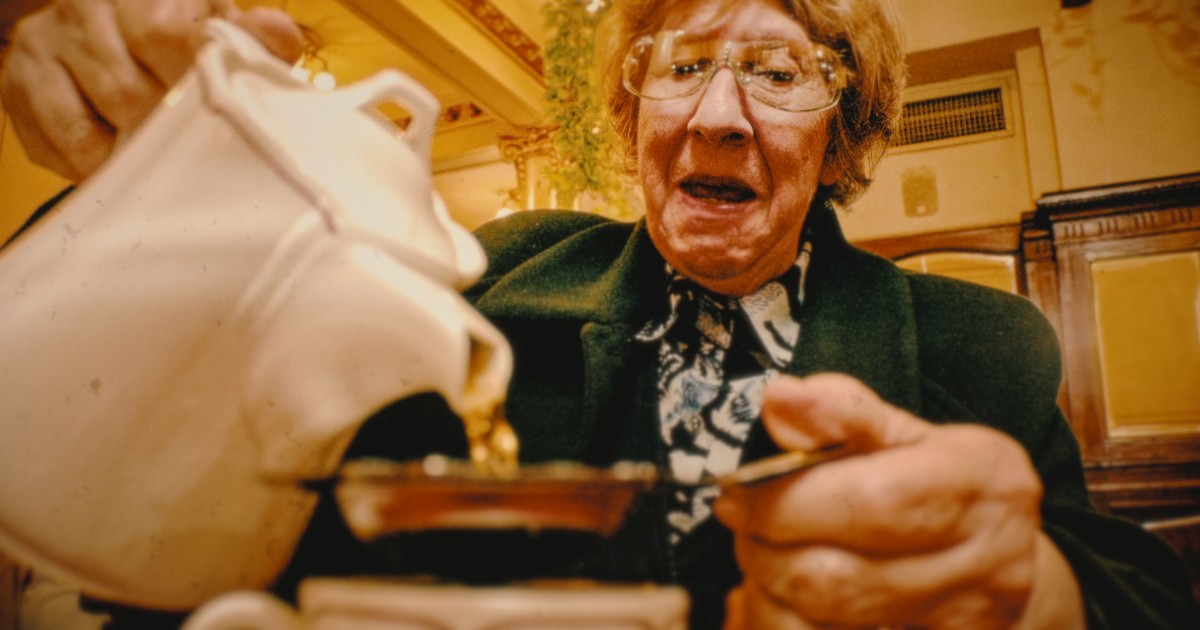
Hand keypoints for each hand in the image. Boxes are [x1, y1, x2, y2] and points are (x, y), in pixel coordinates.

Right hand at [0, 0, 301, 180]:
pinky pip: (61, 141)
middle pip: (129, 90)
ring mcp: (45, 46)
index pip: (166, 37)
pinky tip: (113, 159)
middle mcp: (85, 10)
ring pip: (93, 120)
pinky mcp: (17, 84)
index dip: (193, 84)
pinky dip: (94, 163)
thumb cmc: (174, 44)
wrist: (101, 39)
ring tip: (153, 157)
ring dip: (130, 150)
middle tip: (188, 150)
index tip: (214, 115)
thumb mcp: (217, 33)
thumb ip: (252, 38)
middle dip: (164, 131)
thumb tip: (277, 34)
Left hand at [714, 373, 1083, 628]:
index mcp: (979, 481)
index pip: (869, 501)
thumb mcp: (910, 433)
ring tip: (762, 558)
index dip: (787, 502)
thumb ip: (843, 412)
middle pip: (840, 577)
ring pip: (829, 623)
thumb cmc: (947, 486)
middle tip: (743, 526)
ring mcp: (966, 621)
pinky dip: (791, 622)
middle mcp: (986, 559)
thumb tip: (779, 397)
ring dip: (771, 591)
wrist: (1006, 561)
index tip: (736, 493)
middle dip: (766, 551)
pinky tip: (785, 598)